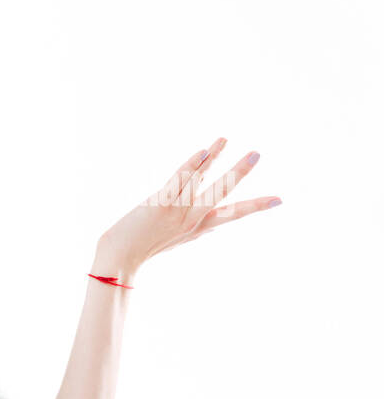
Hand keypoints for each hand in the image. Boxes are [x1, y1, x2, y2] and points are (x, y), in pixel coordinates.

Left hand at [99, 137, 281, 272]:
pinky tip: (204, 151)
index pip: (232, 214)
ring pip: (200, 181)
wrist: (119, 258)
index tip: (279, 200)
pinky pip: (179, 179)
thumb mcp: (175, 237)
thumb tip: (208, 214)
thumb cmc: (143, 247)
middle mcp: (191, 220)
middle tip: (257, 155)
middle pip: (221, 193)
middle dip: (239, 173)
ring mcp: (177, 212)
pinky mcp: (160, 205)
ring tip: (225, 139)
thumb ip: (192, 222)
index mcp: (198, 228)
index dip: (256, 206)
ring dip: (213, 157)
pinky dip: (192, 164)